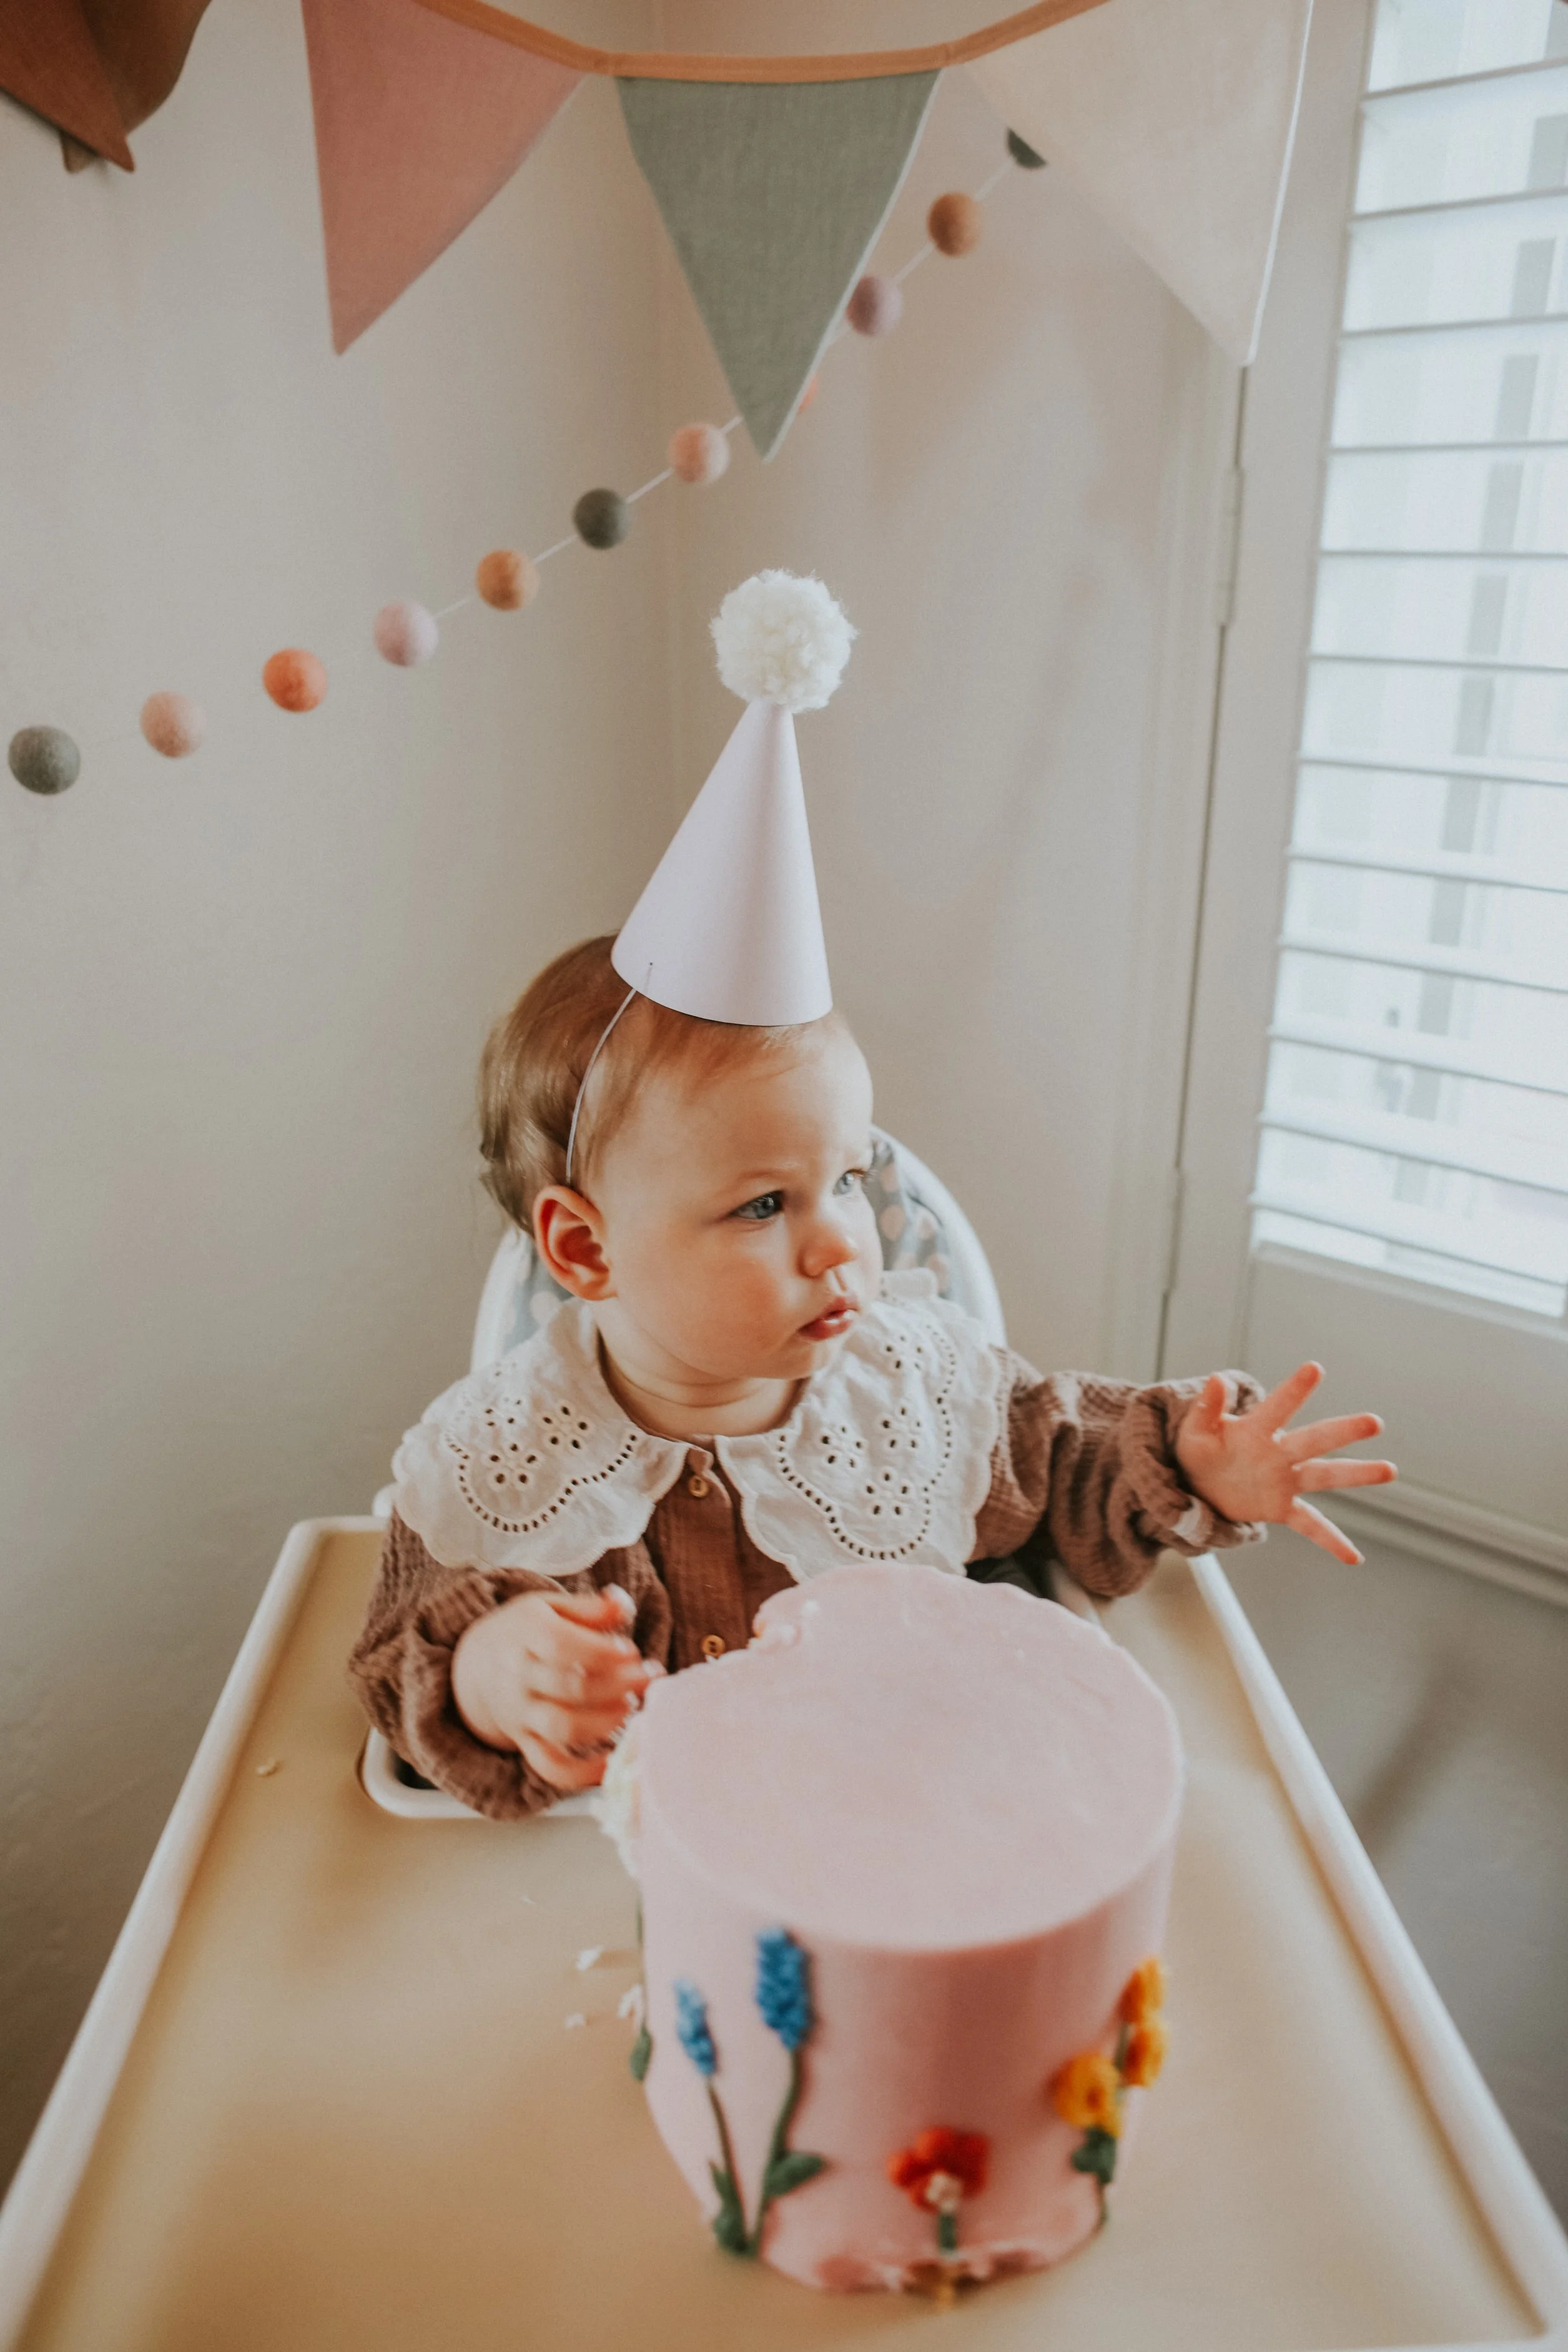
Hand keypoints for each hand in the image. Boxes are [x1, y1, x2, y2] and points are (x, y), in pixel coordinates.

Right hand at [452, 1583, 663, 1790]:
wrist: (474, 1666)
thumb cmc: (526, 1632)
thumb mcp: (551, 1607)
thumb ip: (591, 1608)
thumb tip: (623, 1604)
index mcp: (525, 1634)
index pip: (563, 1646)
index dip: (603, 1652)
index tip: (632, 1652)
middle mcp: (518, 1677)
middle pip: (571, 1687)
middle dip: (619, 1685)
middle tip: (649, 1677)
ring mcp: (520, 1714)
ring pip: (563, 1728)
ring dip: (606, 1722)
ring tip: (633, 1708)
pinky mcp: (525, 1743)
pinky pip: (552, 1767)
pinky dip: (583, 1774)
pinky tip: (613, 1762)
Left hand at [1173, 1361, 1395, 1565]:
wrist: (1197, 1485)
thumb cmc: (1200, 1451)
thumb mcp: (1194, 1431)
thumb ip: (1206, 1408)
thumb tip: (1215, 1378)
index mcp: (1255, 1429)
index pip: (1277, 1407)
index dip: (1294, 1390)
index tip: (1315, 1368)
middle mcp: (1278, 1452)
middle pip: (1314, 1440)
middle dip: (1343, 1431)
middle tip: (1375, 1422)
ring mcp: (1284, 1481)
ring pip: (1324, 1476)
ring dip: (1356, 1474)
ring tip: (1389, 1470)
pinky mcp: (1281, 1508)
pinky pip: (1311, 1525)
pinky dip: (1331, 1541)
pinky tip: (1354, 1558)